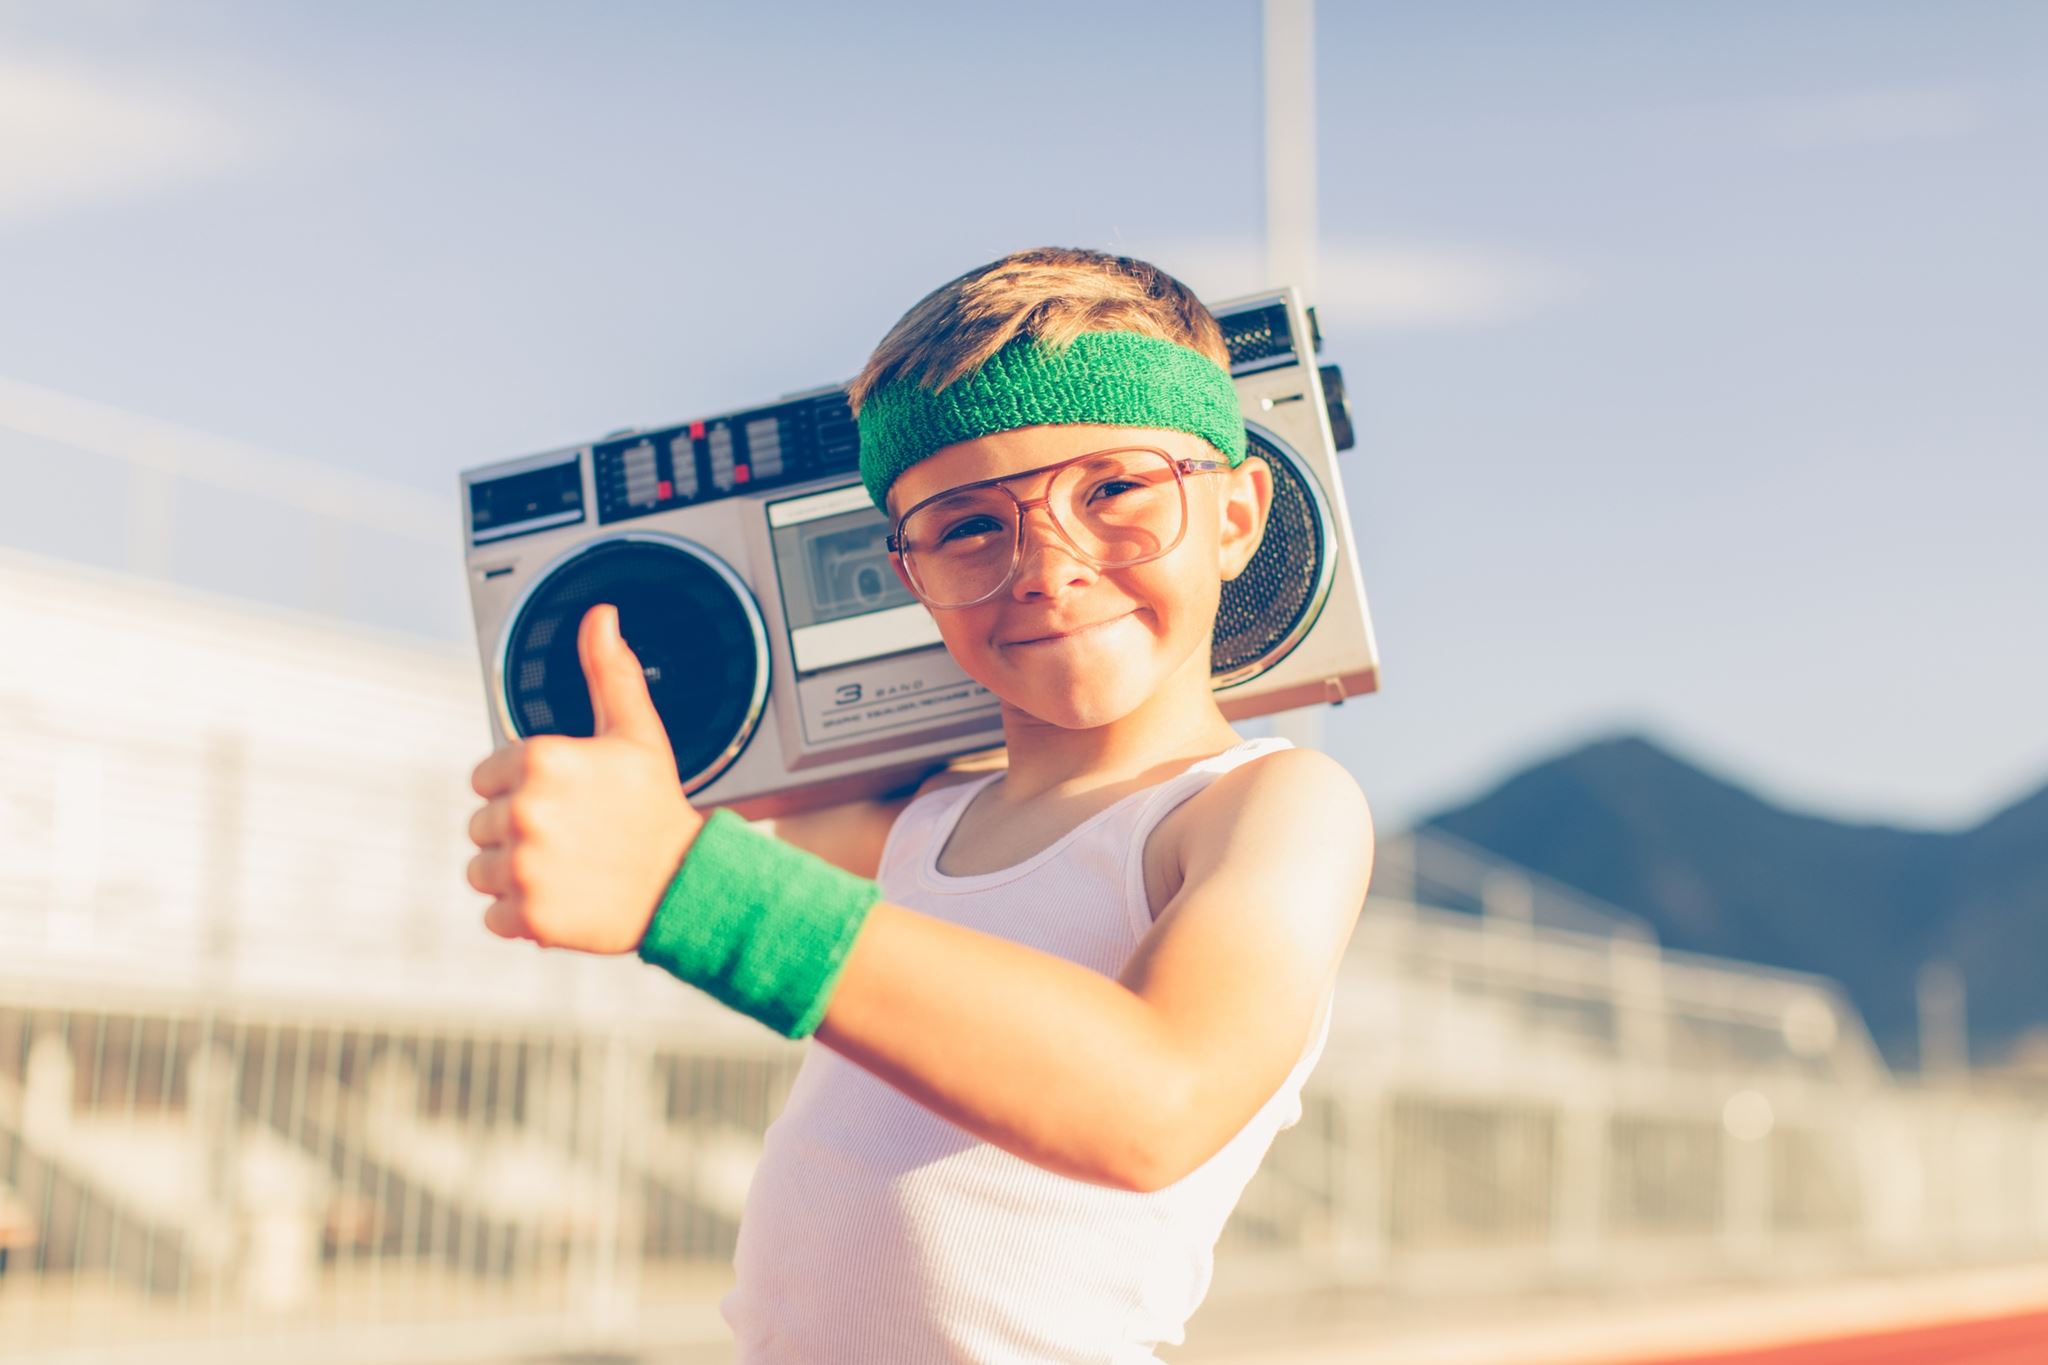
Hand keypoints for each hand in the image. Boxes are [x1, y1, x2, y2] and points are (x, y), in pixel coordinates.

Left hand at [465, 603, 701, 953]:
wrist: (689, 884)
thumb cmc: (657, 808)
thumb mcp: (635, 732)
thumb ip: (607, 672)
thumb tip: (600, 618)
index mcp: (540, 758)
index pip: (484, 777)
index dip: (520, 789)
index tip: (562, 801)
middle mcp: (524, 809)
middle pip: (481, 824)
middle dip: (519, 832)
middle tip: (572, 836)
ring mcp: (524, 865)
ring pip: (482, 871)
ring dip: (516, 875)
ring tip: (567, 867)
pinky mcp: (528, 916)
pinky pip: (494, 917)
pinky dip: (522, 916)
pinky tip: (563, 897)